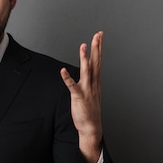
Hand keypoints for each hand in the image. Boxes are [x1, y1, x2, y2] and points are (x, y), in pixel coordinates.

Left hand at [60, 31, 103, 162]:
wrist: (91, 127)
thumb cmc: (90, 111)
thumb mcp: (91, 93)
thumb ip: (89, 81)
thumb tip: (87, 72)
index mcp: (96, 82)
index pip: (98, 61)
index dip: (99, 48)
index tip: (99, 36)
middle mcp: (93, 84)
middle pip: (96, 63)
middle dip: (96, 48)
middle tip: (98, 35)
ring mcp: (87, 90)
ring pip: (87, 72)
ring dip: (84, 59)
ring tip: (83, 46)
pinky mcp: (79, 97)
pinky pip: (72, 86)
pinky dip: (67, 78)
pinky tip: (63, 70)